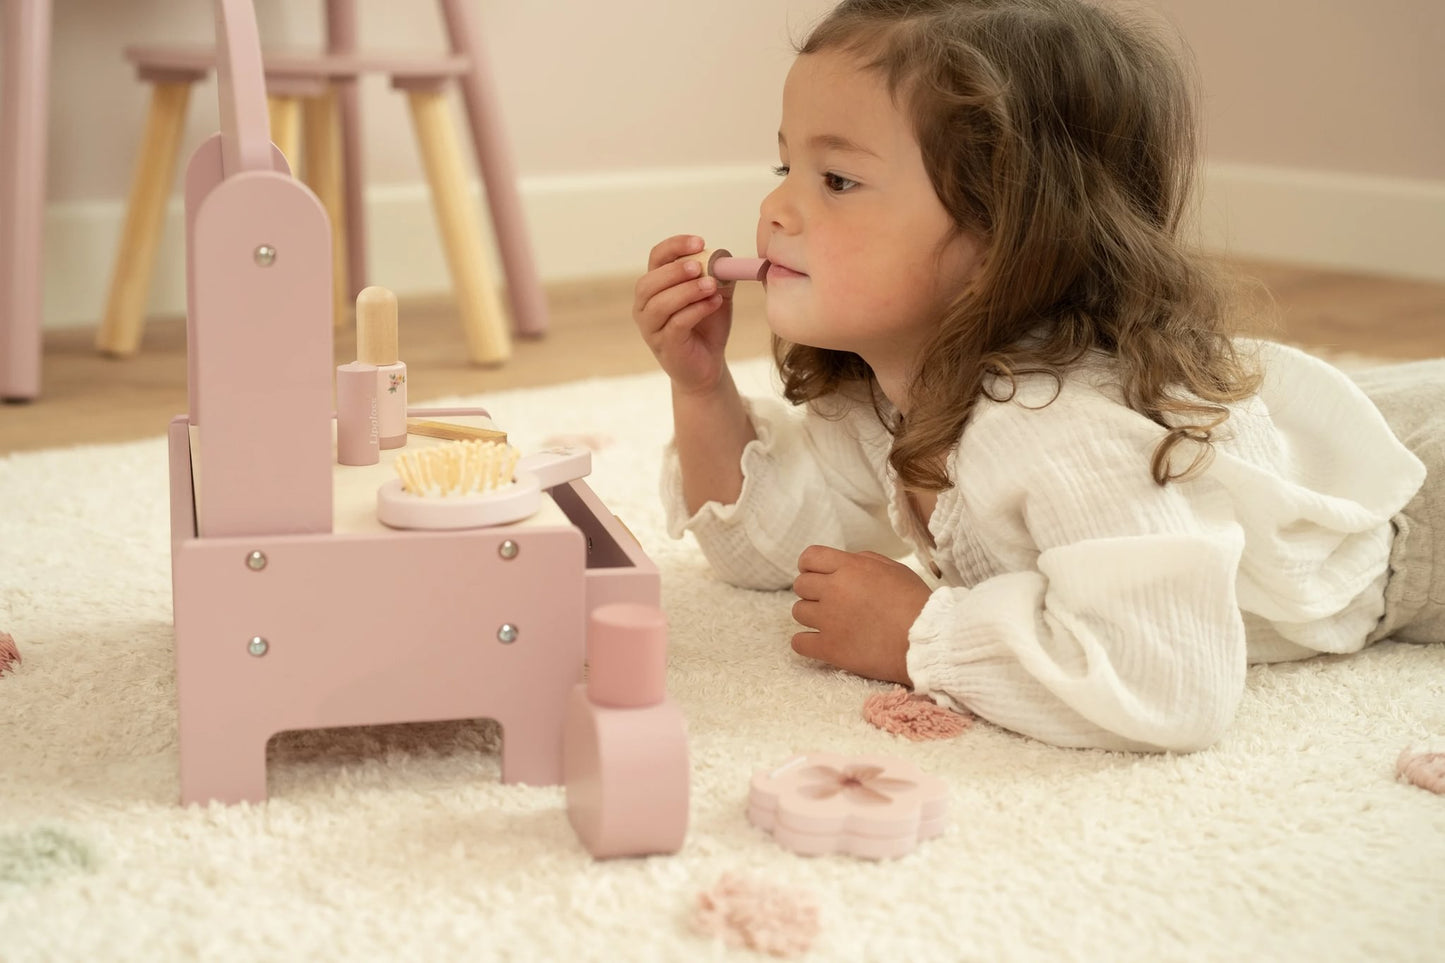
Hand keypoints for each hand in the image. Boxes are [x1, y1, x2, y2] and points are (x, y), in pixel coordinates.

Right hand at [632, 235, 734, 393]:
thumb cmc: (707, 327)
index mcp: (656, 286)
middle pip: (650, 281)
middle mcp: (646, 305)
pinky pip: (676, 324)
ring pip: (660, 303)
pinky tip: (713, 303)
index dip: (675, 246)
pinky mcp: (664, 345)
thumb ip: (719, 275)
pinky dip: (696, 310)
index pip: (656, 257)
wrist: (708, 365)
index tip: (700, 242)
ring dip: (687, 291)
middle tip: (700, 266)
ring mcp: (651, 327)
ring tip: (712, 286)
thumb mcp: (716, 294)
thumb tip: (726, 257)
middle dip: (675, 270)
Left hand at [790, 546, 932, 686]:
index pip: (809, 557)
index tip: (817, 575)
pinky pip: (798, 643)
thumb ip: (865, 561)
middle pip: (801, 585)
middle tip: (830, 602)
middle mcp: (834, 590)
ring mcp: (829, 620)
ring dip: (812, 616)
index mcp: (850, 568)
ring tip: (832, 623)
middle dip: (813, 591)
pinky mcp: (830, 648)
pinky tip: (821, 643)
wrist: (927, 641)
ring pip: (798, 612)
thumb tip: (844, 563)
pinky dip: (806, 643)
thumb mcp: (895, 569)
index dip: (810, 566)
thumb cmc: (917, 604)